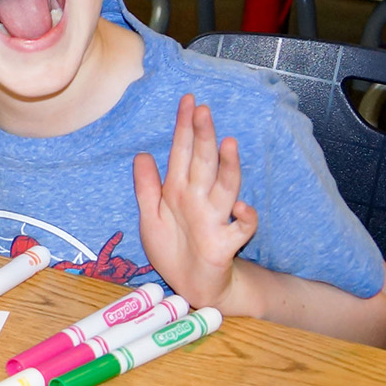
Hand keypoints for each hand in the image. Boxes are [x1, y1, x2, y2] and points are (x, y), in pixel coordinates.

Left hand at [134, 94, 259, 310]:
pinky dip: (244, 218)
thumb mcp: (150, 216)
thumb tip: (142, 154)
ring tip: (227, 143)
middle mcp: (199, 199)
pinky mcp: (225, 243)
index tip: (187, 100)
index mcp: (179, 190)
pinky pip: (240, 228)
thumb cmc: (173, 248)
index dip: (184, 127)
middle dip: (203, 137)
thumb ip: (146, 187)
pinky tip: (241, 206)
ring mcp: (215, 219)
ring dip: (228, 167)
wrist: (191, 285)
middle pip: (203, 163)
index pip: (182, 152)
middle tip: (203, 109)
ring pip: (225, 188)